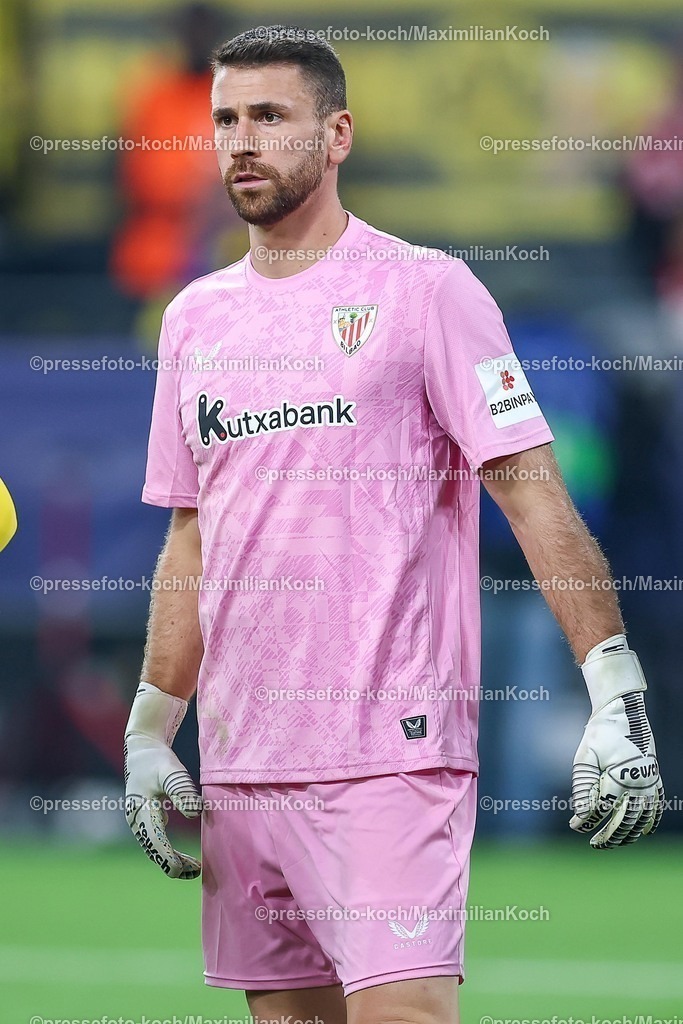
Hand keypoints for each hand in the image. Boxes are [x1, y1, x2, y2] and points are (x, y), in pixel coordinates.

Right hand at [124, 682, 202, 877]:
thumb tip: (195, 813)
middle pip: (154, 850)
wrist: (143, 748)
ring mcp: (139, 820)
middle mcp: (136, 820)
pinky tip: (184, 858)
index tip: (186, 869)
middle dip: (174, 864)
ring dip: (172, 860)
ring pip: (154, 849)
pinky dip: (168, 851)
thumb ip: (181, 790)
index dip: (170, 859)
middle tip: (198, 871)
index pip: (156, 843)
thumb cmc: (158, 759)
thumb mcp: (171, 771)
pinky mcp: (145, 818)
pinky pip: (156, 841)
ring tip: (194, 868)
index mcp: (141, 811)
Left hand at [570, 634, 663, 848]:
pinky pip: (656, 807)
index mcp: (618, 777)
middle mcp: (637, 783)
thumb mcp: (585, 755)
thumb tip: (581, 813)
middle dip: (608, 836)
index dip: (587, 821)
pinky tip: (642, 832)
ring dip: (628, 835)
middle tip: (594, 844)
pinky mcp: (655, 779)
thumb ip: (583, 785)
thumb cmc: (601, 733)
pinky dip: (650, 822)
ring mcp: (649, 783)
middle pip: (624, 821)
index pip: (601, 809)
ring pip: (641, 819)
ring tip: (613, 843)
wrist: (624, 713)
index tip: (575, 826)